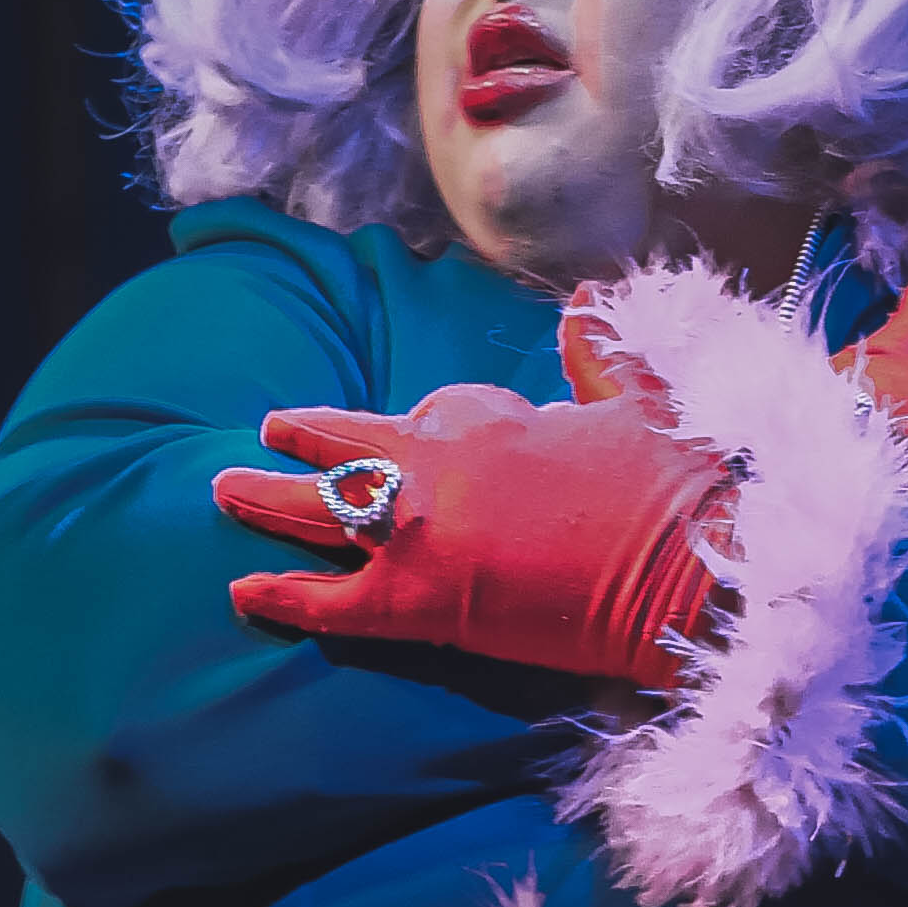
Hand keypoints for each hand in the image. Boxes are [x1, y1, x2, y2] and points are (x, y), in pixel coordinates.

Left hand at [213, 309, 728, 683]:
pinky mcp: (416, 602)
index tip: (407, 427)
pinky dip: (282, 596)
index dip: (419, 425)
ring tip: (224, 489)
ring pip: (319, 506)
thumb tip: (584, 304)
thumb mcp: (639, 402)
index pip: (433, 413)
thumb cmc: (673, 489)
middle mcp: (440, 465)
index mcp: (490, 420)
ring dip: (267, 495)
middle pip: (350, 443)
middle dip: (305, 435)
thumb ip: (598, 357)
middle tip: (270, 431)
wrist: (683, 567)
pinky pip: (329, 600)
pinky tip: (241, 590)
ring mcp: (420, 531)